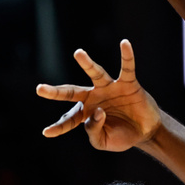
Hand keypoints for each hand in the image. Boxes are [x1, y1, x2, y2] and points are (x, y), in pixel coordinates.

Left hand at [36, 39, 160, 151]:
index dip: (58, 127)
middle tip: (39, 89)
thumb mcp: (103, 141)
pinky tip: (124, 43)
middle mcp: (94, 97)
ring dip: (87, 64)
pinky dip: (127, 56)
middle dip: (56, 92)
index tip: (46, 132)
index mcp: (85, 113)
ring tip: (78, 53)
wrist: (145, 132)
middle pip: (71, 92)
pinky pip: (126, 68)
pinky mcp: (127, 83)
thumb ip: (93, 130)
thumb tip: (97, 110)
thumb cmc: (122, 136)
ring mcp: (109, 88)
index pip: (69, 120)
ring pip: (95, 74)